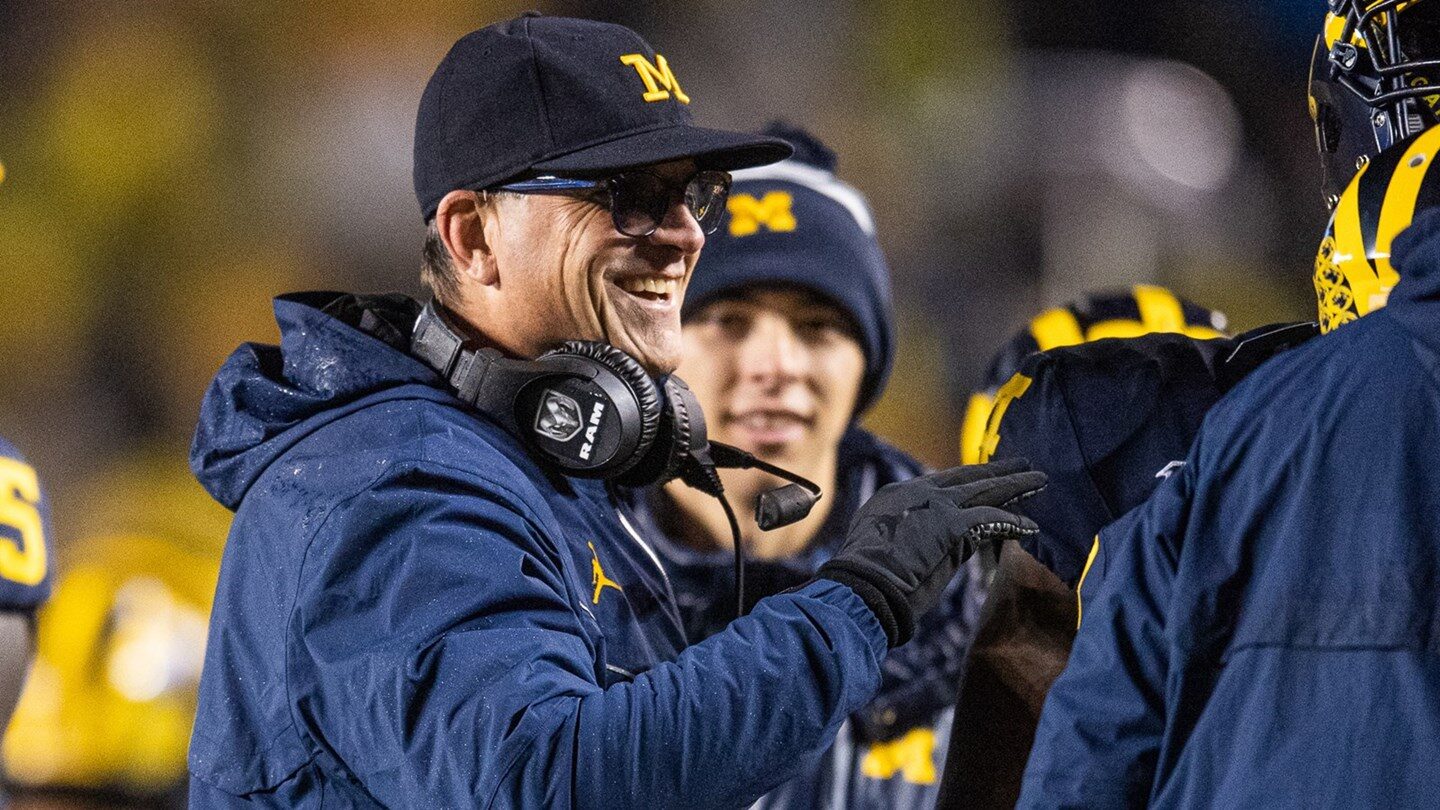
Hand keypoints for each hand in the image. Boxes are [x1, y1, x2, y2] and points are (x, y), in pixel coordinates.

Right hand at [817, 459, 1044, 646]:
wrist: (862, 586)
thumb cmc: (866, 578)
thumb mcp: (878, 545)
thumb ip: (901, 536)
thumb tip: (917, 547)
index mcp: (897, 495)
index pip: (941, 483)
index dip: (967, 482)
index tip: (986, 479)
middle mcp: (918, 493)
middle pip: (966, 478)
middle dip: (996, 471)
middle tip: (1022, 465)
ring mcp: (936, 505)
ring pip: (985, 490)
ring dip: (1016, 486)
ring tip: (1040, 480)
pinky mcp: (952, 524)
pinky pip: (992, 519)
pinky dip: (1014, 522)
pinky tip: (1031, 526)